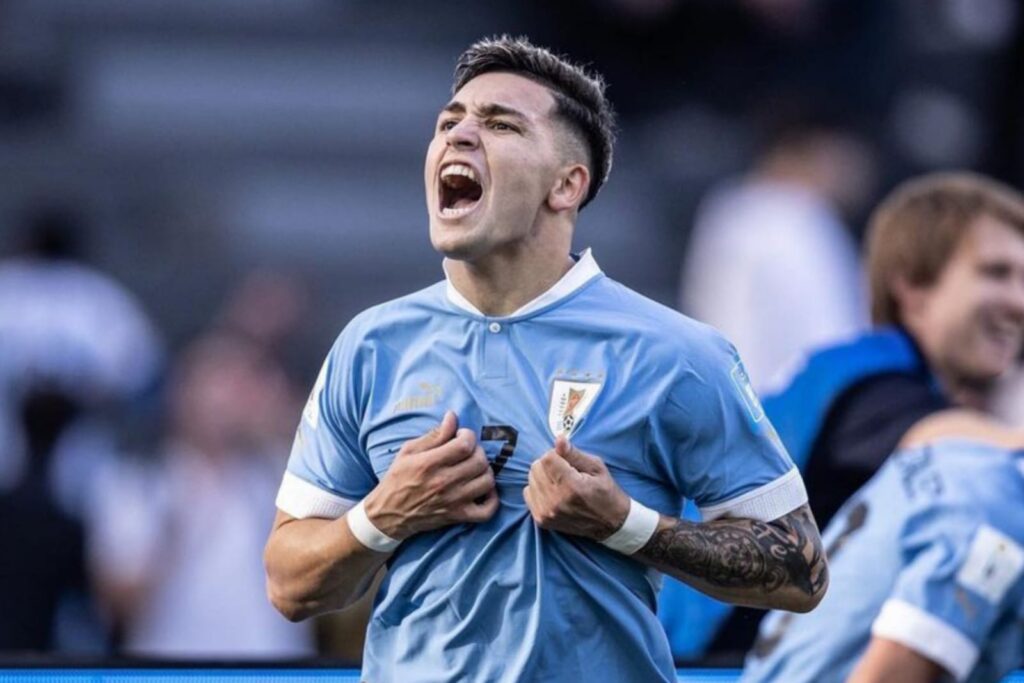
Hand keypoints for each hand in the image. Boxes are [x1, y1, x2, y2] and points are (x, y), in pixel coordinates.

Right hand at [362, 411, 497, 539]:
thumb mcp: (409, 451)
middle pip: (479, 461)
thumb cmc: (398, 478)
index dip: (468, 436)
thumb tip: (453, 416)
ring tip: (474, 468)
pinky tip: (484, 490)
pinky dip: (492, 500)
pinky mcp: (457, 516)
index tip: (461, 436)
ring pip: (487, 482)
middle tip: (468, 451)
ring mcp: (453, 502)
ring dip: (485, 471)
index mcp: (429, 463)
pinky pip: (487, 511)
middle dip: (478, 451)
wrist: (388, 514)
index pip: (465, 445)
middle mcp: (443, 482)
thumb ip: (434, 435)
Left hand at [523, 436, 629, 540]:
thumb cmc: (605, 492)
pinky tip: (553, 492)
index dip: (556, 455)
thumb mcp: (596, 468)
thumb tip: (559, 440)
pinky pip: (528, 493)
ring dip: (543, 477)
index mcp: (572, 486)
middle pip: (536, 468)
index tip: (567, 461)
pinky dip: (538, 489)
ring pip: (530, 480)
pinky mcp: (541, 520)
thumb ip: (574, 454)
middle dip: (548, 464)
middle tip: (564, 471)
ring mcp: (547, 512)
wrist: (609, 522)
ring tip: (559, 483)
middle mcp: (556, 501)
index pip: (547, 458)